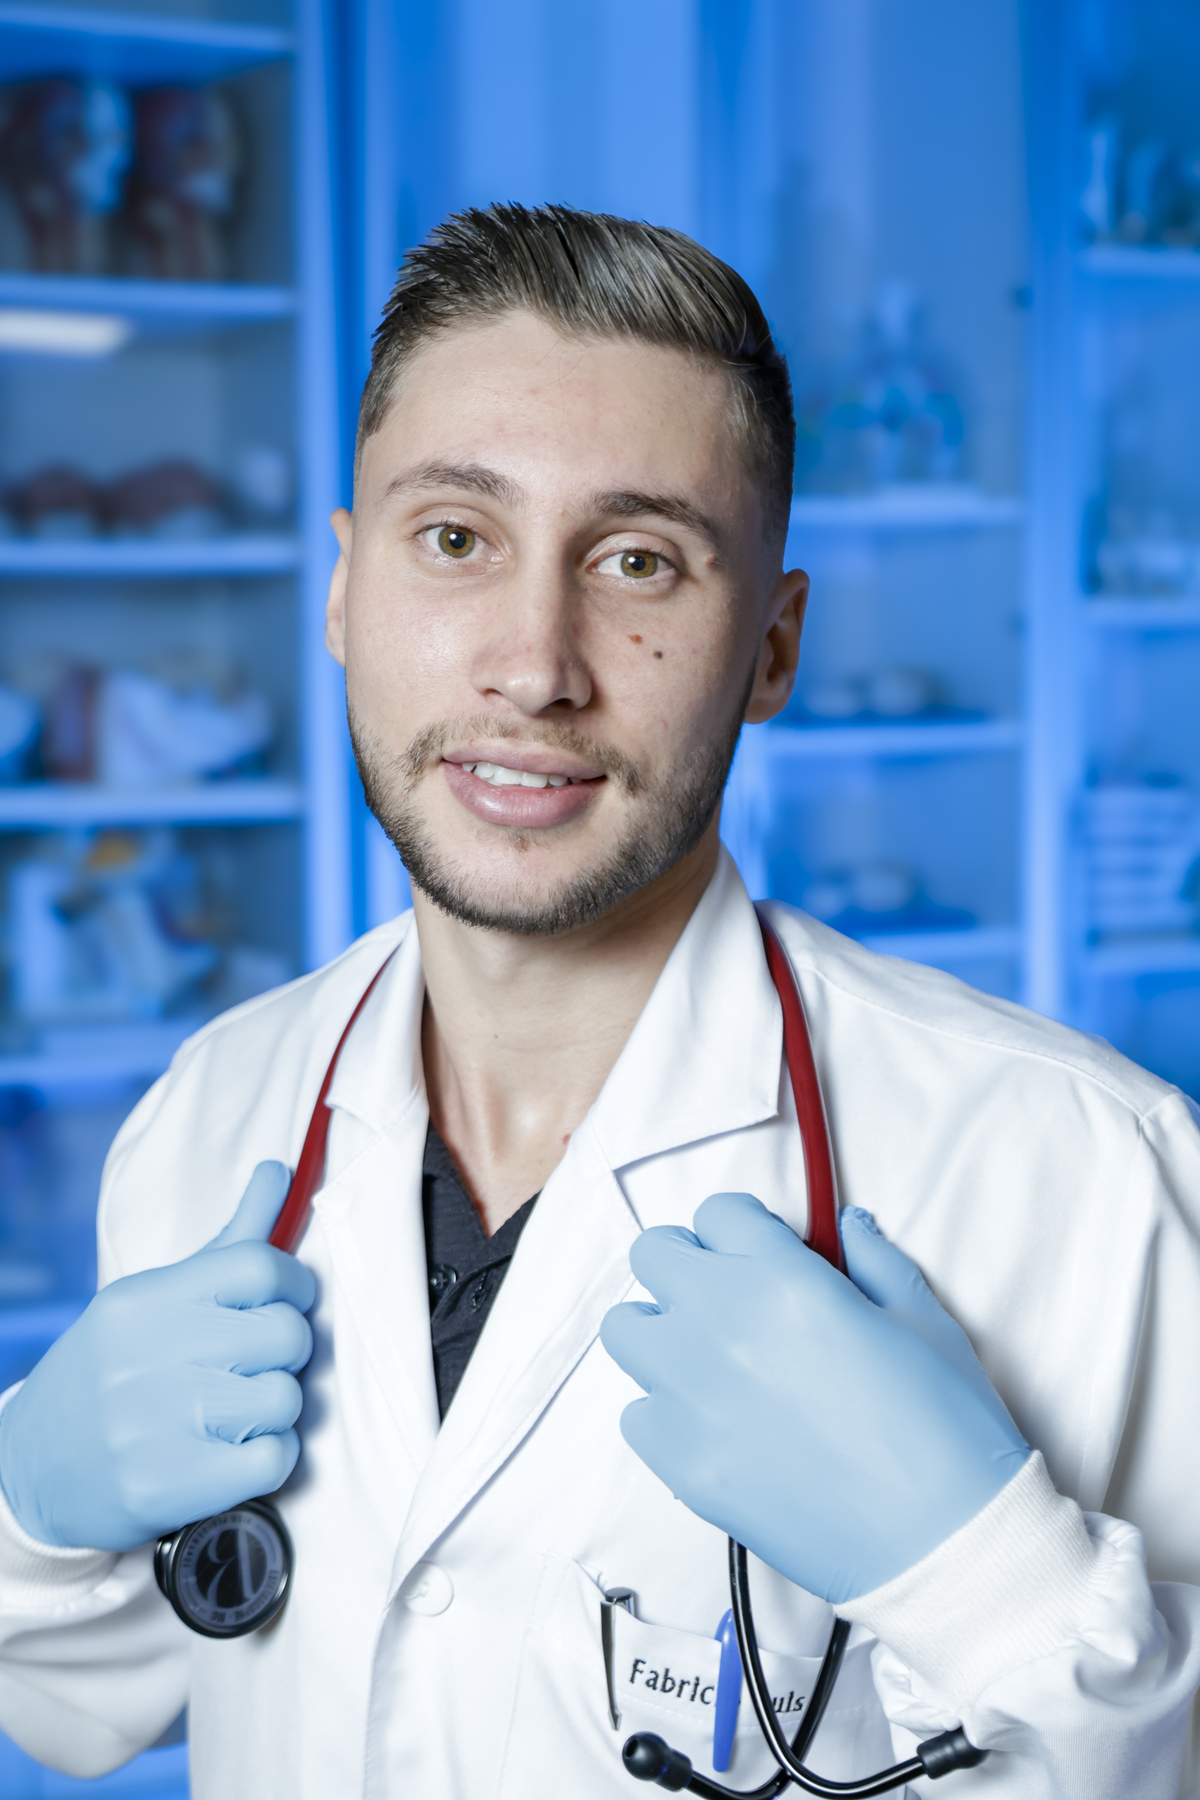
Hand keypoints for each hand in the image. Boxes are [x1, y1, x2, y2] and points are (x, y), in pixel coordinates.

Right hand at [0, 1163, 314, 1552]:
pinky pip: (275, 1461)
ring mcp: (156, 1425)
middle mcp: (150, 1355)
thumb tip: (281, 1169)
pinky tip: (237, 1454)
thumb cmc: (113, 1370)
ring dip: (277, 1411)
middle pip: (286, 1334)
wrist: (30, 1469)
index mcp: (148, 1299)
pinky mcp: (167, 1488)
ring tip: (238, 1413)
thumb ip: (229, 1240)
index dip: (295, 1286)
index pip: (260, 1266)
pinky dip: (271, 1460)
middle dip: (288, 1352)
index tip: (285, 1304)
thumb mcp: (155, 1297)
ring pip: (286, 1399)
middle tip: (258, 1365)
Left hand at [600, 1196, 1028, 1604]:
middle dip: (690, 1265)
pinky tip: (718, 1426)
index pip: (717, 1213)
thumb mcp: (925, 1322)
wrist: (944, 1543)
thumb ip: (875, 1263)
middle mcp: (722, 1325)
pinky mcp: (682, 1463)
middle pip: (653, 1254)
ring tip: (712, 1358)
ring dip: (662, 1331)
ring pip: (626, 1329)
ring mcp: (692, 1395)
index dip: (743, 1230)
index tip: (760, 1252)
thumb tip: (849, 1229)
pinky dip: (666, 1412)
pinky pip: (637, 1413)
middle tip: (730, 1296)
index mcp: (783, 1279)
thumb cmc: (947, 1432)